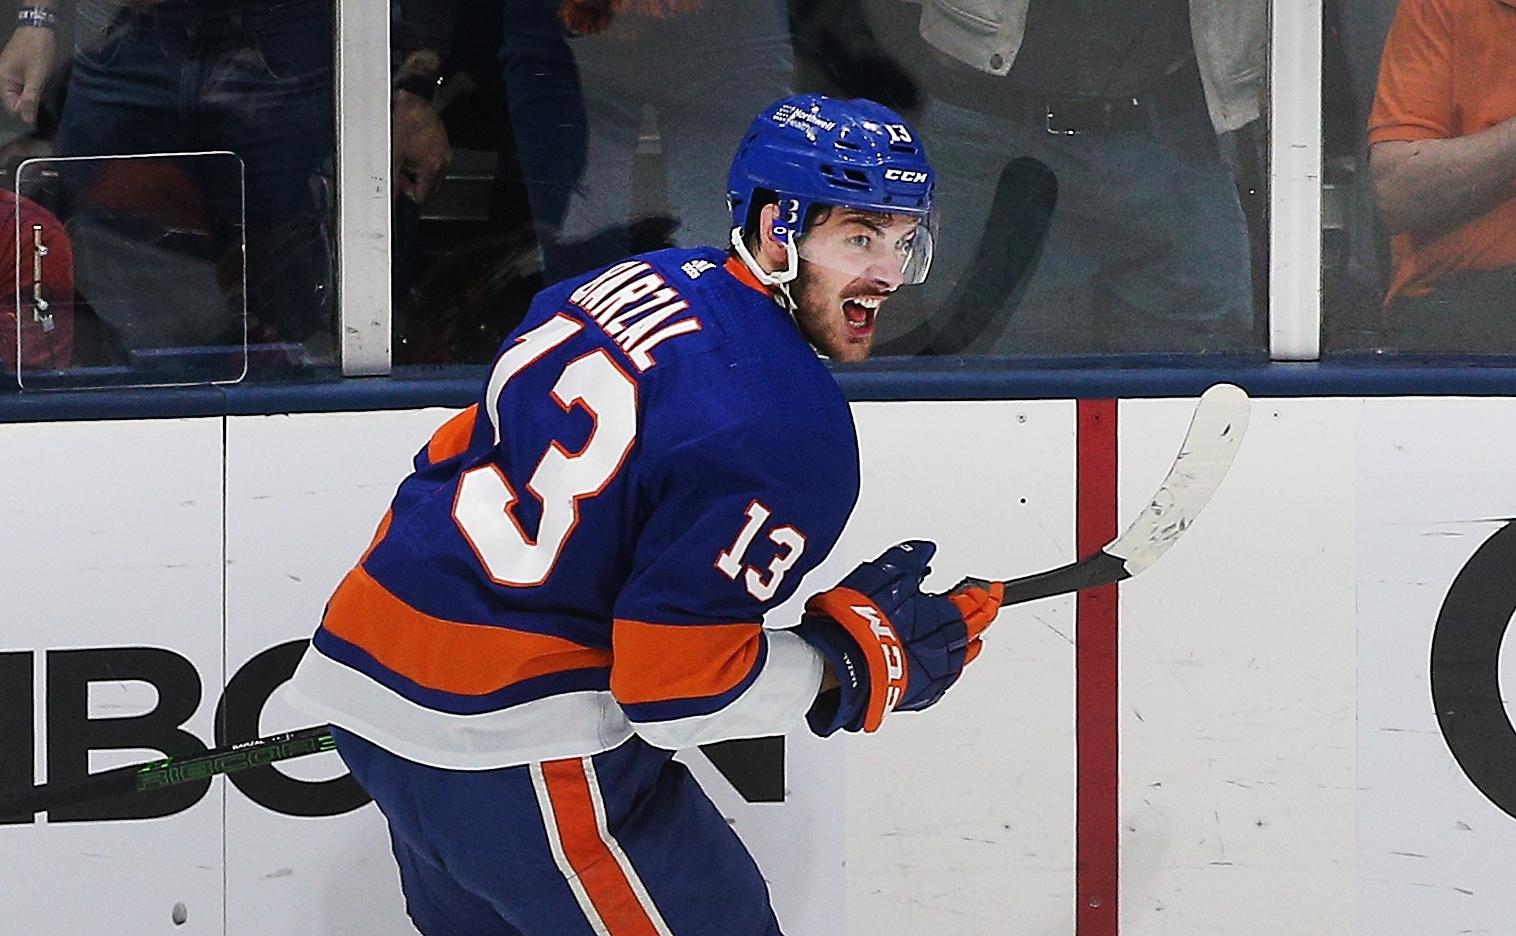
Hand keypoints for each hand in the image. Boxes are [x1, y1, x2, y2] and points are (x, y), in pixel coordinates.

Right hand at [0, 27, 57, 124]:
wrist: (39, 28)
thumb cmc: (37, 52)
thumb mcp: (36, 78)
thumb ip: (30, 100)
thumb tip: (26, 120)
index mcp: (3, 80)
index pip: (12, 106)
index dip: (27, 110)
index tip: (42, 111)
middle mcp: (4, 77)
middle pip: (19, 100)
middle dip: (33, 101)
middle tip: (46, 96)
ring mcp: (12, 72)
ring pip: (25, 93)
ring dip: (37, 93)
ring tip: (46, 86)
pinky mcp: (21, 69)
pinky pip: (29, 84)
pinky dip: (38, 86)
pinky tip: (45, 81)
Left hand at [391, 90, 450, 205]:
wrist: (414, 97)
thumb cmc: (406, 120)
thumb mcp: (394, 154)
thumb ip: (392, 179)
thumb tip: (390, 196)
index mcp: (433, 168)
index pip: (422, 198)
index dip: (406, 194)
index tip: (397, 185)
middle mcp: (442, 162)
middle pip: (426, 187)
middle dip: (411, 182)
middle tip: (397, 169)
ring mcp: (443, 151)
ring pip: (427, 173)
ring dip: (413, 169)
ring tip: (402, 153)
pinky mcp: (440, 142)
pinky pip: (429, 160)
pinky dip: (418, 158)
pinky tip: (408, 146)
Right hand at [793, 540, 1001, 735]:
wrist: (843, 663)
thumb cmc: (862, 620)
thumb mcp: (885, 573)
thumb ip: (910, 558)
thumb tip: (926, 550)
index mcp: (946, 617)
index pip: (976, 603)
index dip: (985, 593)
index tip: (991, 588)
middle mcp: (946, 648)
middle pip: (973, 630)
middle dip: (981, 616)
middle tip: (987, 607)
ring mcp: (934, 674)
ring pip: (961, 657)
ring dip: (968, 643)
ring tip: (974, 637)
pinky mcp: (919, 693)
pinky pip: (944, 678)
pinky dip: (948, 666)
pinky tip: (946, 664)